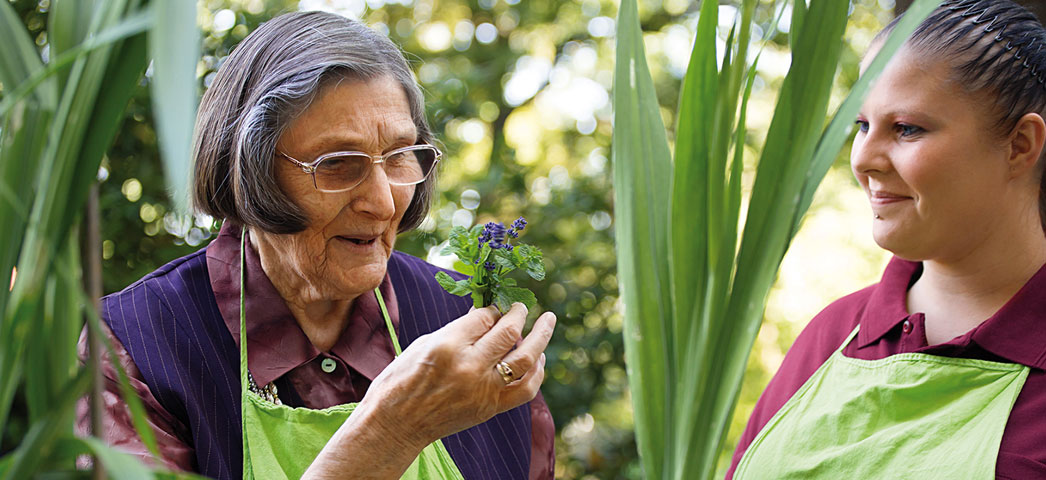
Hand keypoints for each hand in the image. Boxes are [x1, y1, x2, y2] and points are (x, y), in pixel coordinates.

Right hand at [363, 303, 555, 447]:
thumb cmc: (402, 379)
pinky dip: (537, 372)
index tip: (493, 306)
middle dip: (519, 313)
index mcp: (448, 346)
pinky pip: (525, 389)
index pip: (485, 317)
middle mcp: (470, 367)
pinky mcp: (490, 409)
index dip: (492, 308)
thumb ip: (458, 330)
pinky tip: (539, 358)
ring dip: (541, 337)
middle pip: (509, 332)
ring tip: (548, 321)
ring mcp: (483, 390)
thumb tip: (485, 314)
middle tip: (522, 306)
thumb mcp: (424, 344)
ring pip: (526, 359)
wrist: (396, 424)